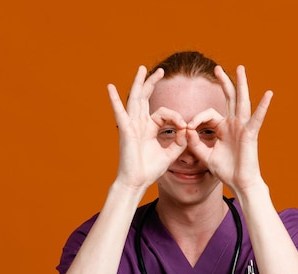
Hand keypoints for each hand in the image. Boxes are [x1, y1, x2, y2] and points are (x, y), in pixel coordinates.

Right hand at [107, 66, 187, 189]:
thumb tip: (187, 129)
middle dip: (152, 83)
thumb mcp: (170, 154)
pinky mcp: (125, 130)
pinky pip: (119, 113)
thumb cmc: (150, 169)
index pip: (164, 113)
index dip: (177, 117)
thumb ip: (180, 142)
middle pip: (146, 98)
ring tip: (141, 69)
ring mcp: (131, 125)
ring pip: (135, 100)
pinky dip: (114, 100)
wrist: (137, 181)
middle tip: (161, 70)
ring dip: (138, 83)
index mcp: (149, 127)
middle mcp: (139, 123)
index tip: (185, 127)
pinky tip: (110, 87)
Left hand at [186, 65, 272, 193]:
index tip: (187, 128)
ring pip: (242, 102)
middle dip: (223, 82)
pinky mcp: (251, 134)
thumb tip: (186, 130)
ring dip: (241, 84)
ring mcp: (243, 127)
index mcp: (223, 127)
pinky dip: (263, 107)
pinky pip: (257, 119)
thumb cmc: (226, 171)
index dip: (196, 119)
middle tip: (216, 68)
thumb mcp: (205, 156)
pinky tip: (268, 95)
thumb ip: (195, 143)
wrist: (240, 183)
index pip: (208, 114)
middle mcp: (234, 124)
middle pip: (229, 98)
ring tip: (240, 68)